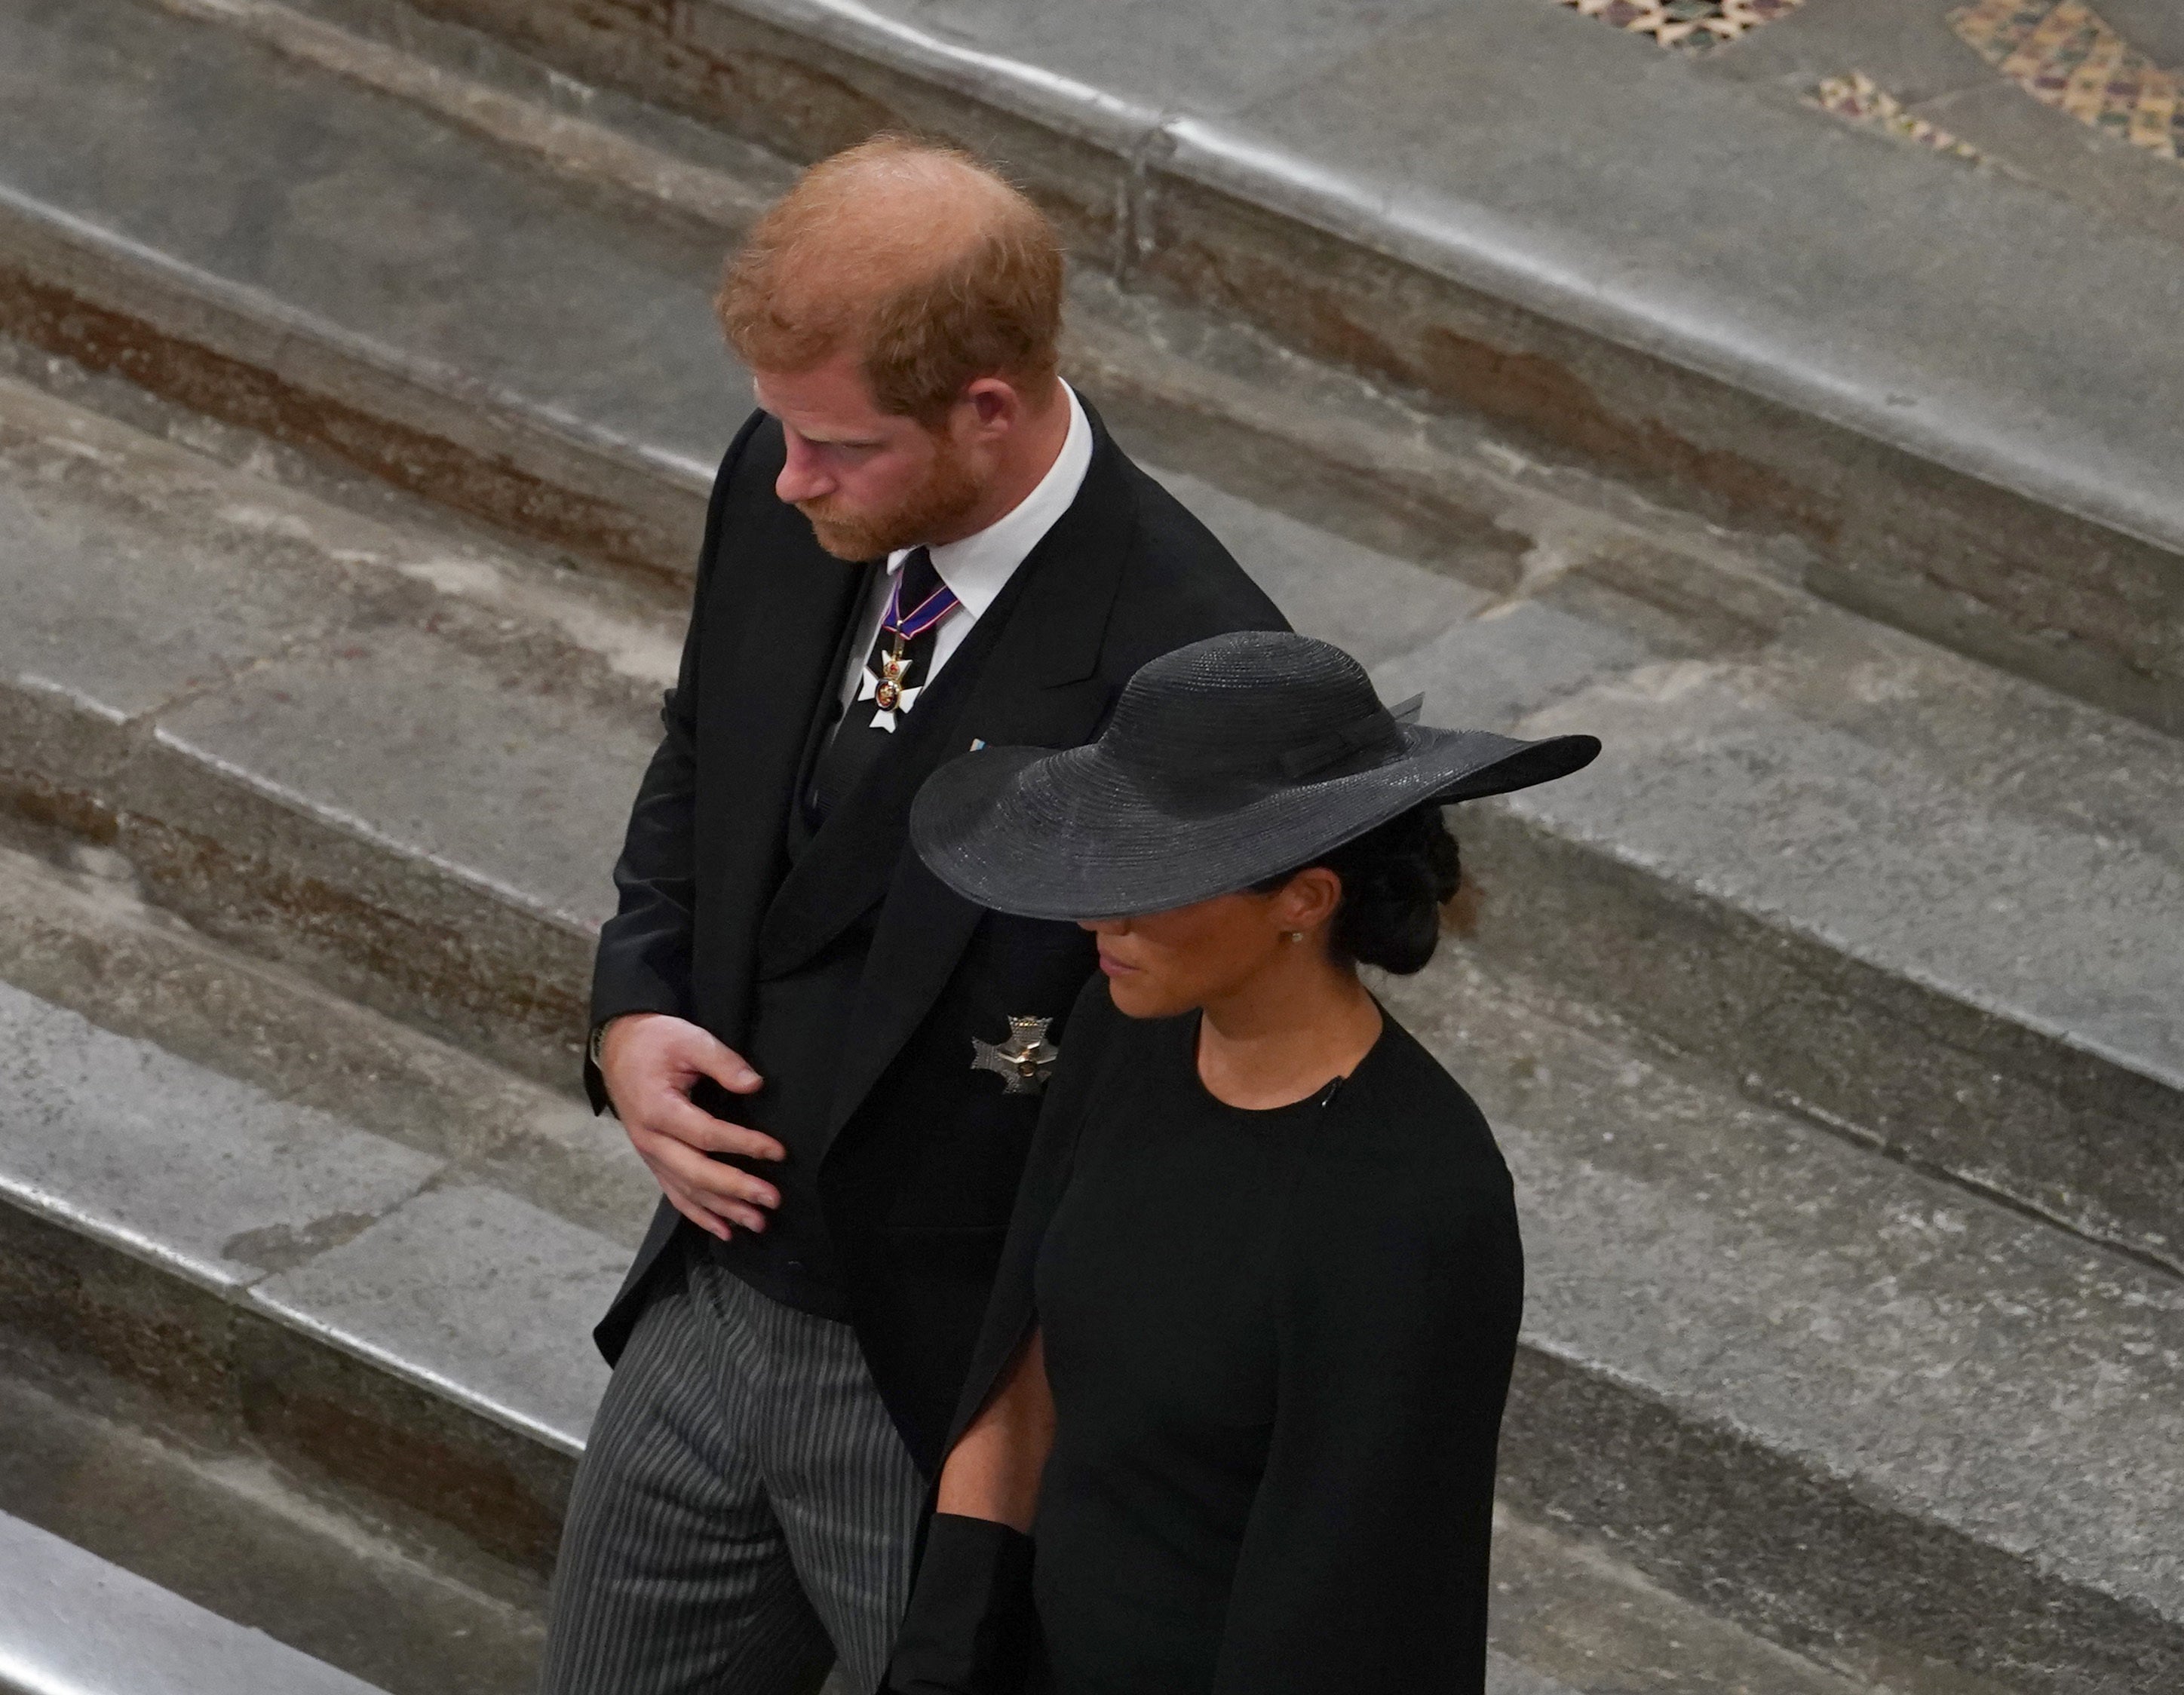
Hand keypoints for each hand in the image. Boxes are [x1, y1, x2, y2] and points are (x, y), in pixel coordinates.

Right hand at [599, 1014, 781, 1239]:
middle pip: (696, 1173)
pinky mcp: (654, 1161)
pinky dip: (700, 1215)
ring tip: (759, 1223)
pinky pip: (675, 1195)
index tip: (777, 1151)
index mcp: (657, 1109)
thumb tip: (754, 1084)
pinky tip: (725, 1231)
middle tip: (773, 1199)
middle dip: (737, 1189)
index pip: (706, 1134)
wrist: (619, 1049)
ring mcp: (650, 1155)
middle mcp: (650, 1139)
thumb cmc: (656, 1042)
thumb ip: (723, 1061)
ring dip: (724, 1210)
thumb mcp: (689, 1039)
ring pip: (687, 1191)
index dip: (744, 1144)